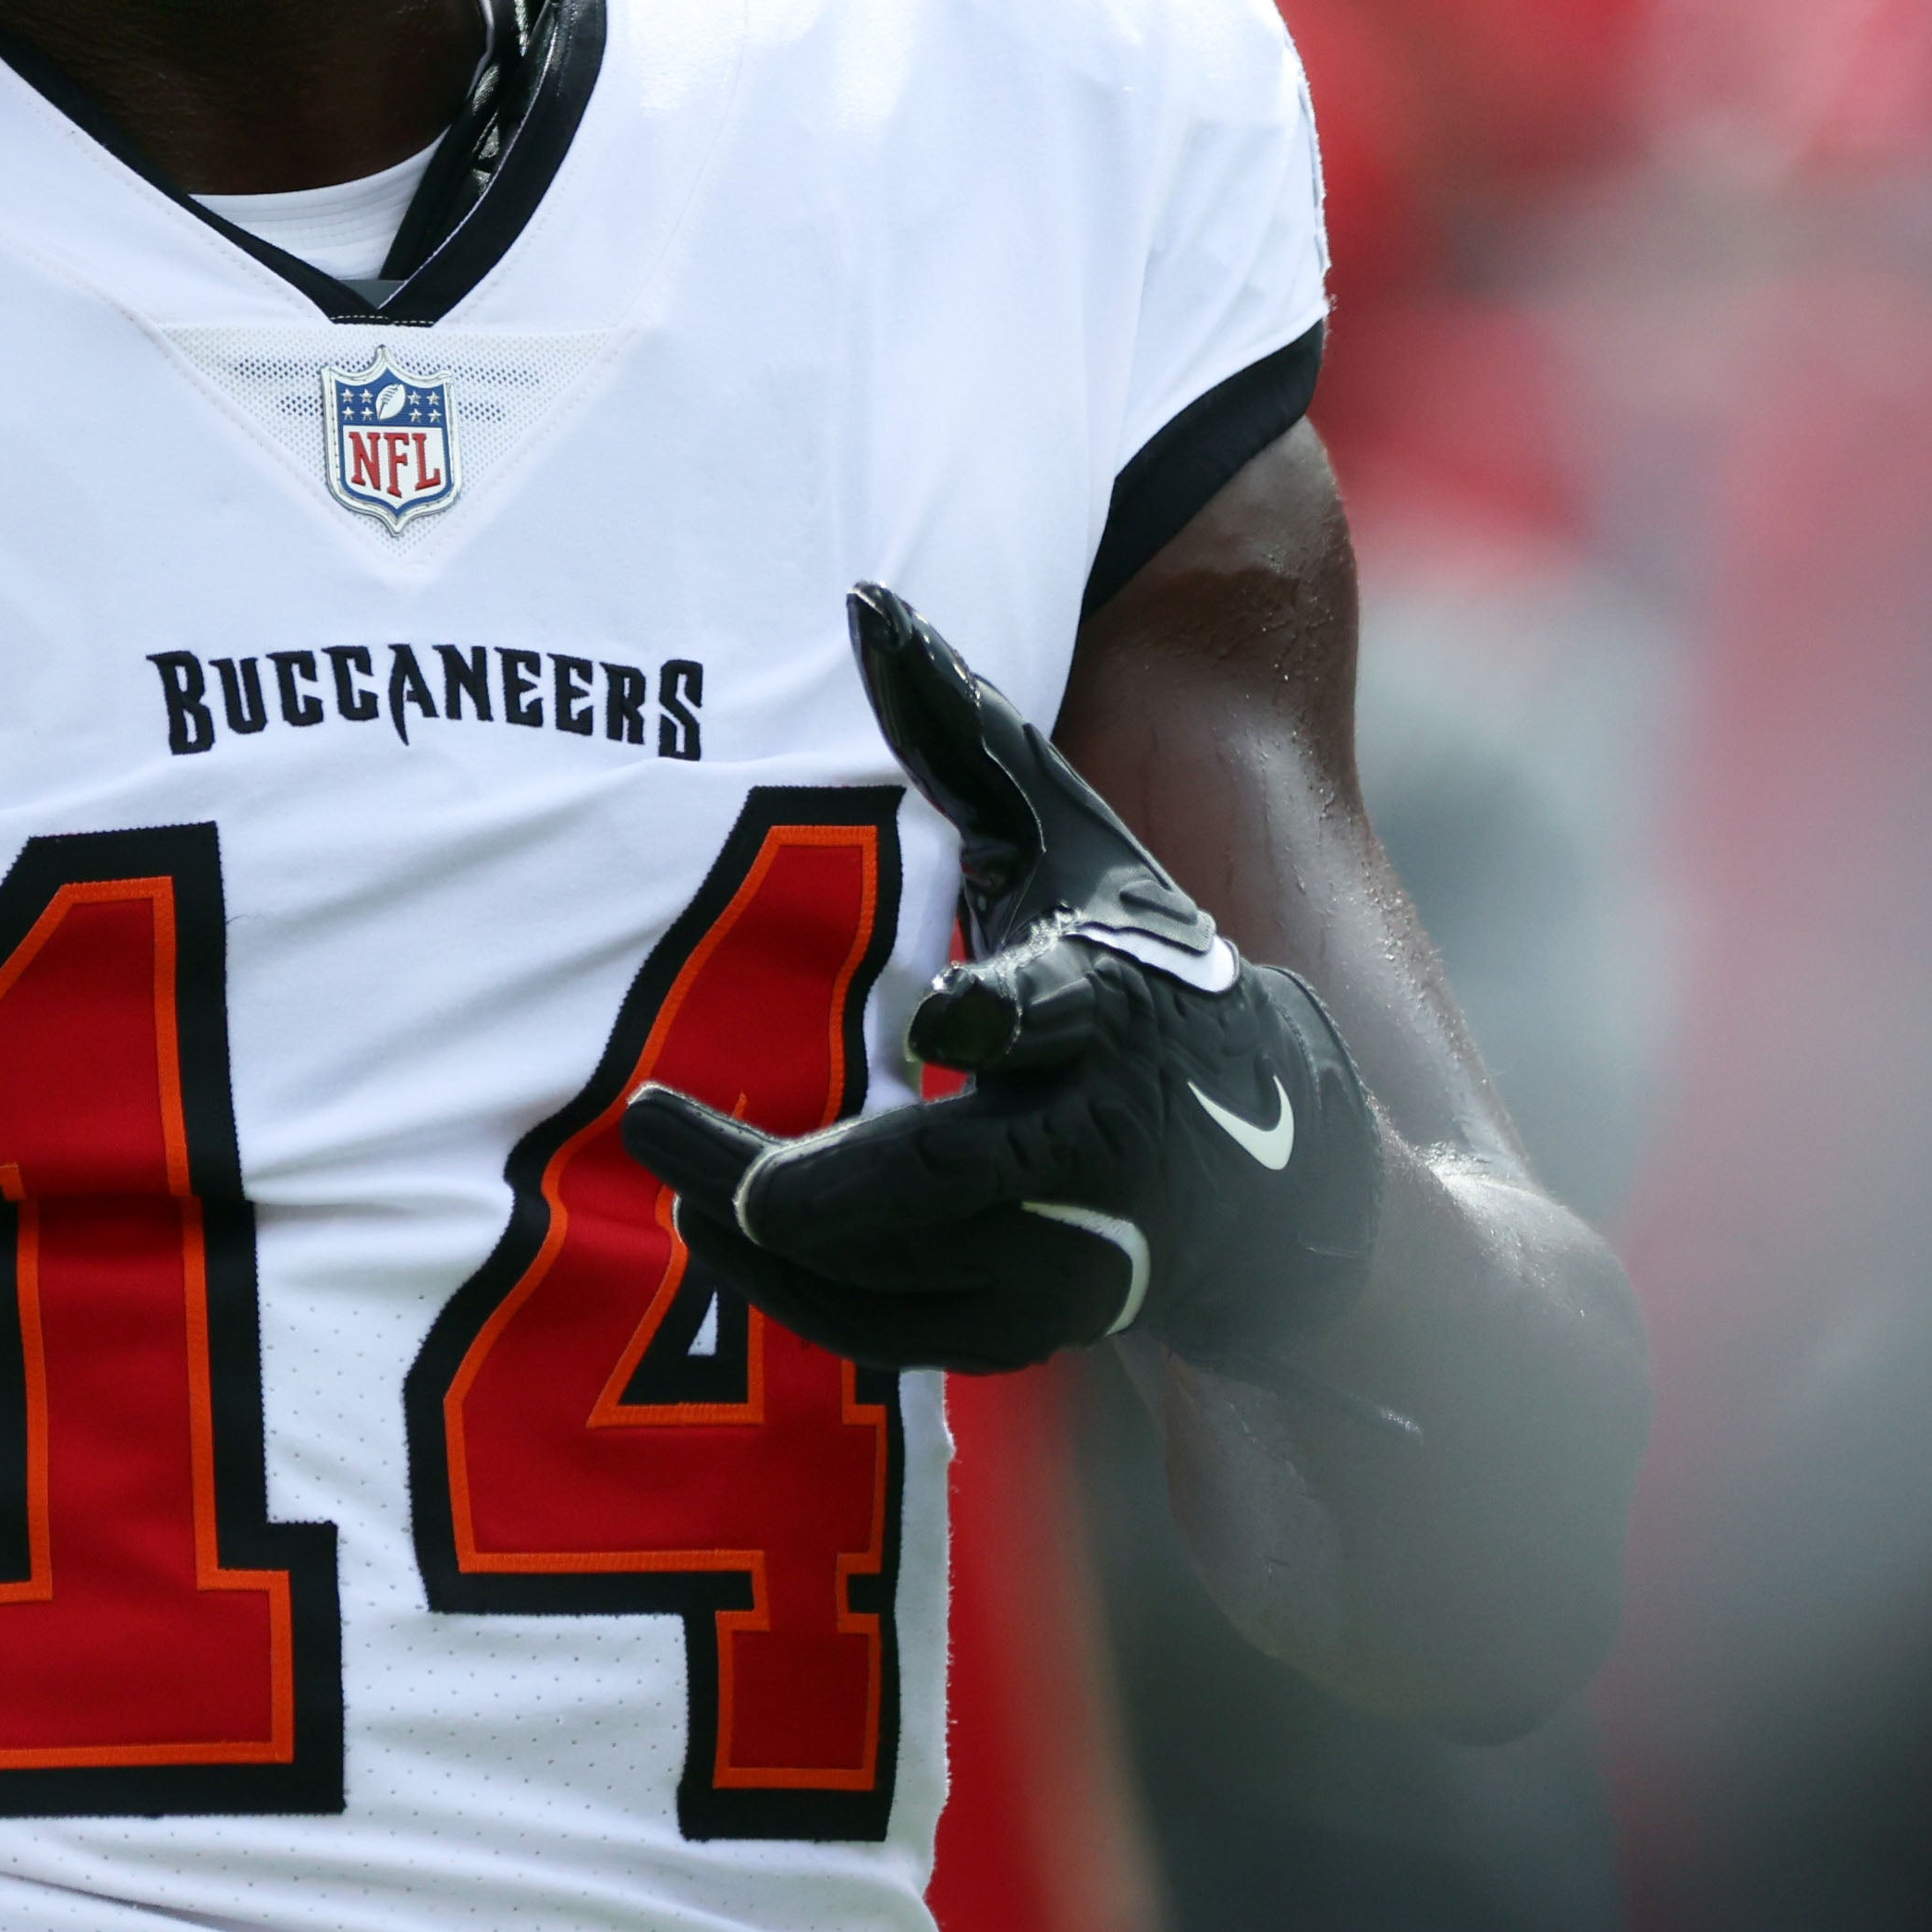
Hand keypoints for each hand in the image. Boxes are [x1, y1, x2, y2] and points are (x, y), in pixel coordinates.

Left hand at [623, 583, 1380, 1376]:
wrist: (1276, 1150)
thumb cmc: (1144, 961)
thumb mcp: (1068, 837)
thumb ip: (961, 726)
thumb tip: (865, 597)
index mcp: (1106, 1001)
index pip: (1055, 1011)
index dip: (1001, 1016)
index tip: (942, 1022)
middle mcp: (1099, 1134)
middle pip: (936, 1179)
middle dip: (783, 1172)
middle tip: (655, 1123)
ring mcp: (1080, 1242)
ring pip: (904, 1275)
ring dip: (769, 1241)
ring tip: (671, 1172)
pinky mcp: (1052, 1319)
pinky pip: (910, 1334)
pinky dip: (814, 1299)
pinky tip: (733, 1239)